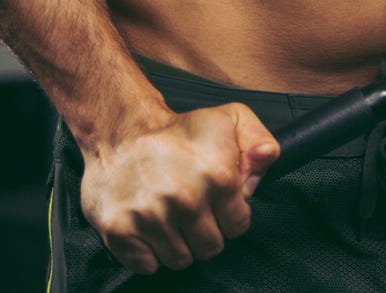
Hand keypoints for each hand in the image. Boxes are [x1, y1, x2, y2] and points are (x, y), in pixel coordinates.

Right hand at [78, 103, 280, 274]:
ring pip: (180, 260)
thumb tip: (266, 162)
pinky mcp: (119, 231)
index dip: (230, 217)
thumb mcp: (229, 119)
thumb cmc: (177, 130)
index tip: (217, 205)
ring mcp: (150, 217)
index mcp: (217, 175)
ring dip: (178, 245)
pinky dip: (149, 254)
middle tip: (191, 212)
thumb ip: (258, 140)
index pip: (238, 226)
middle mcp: (184, 199)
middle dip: (205, 233)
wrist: (121, 131)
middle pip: (210, 248)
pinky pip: (147, 266)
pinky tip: (150, 229)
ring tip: (170, 218)